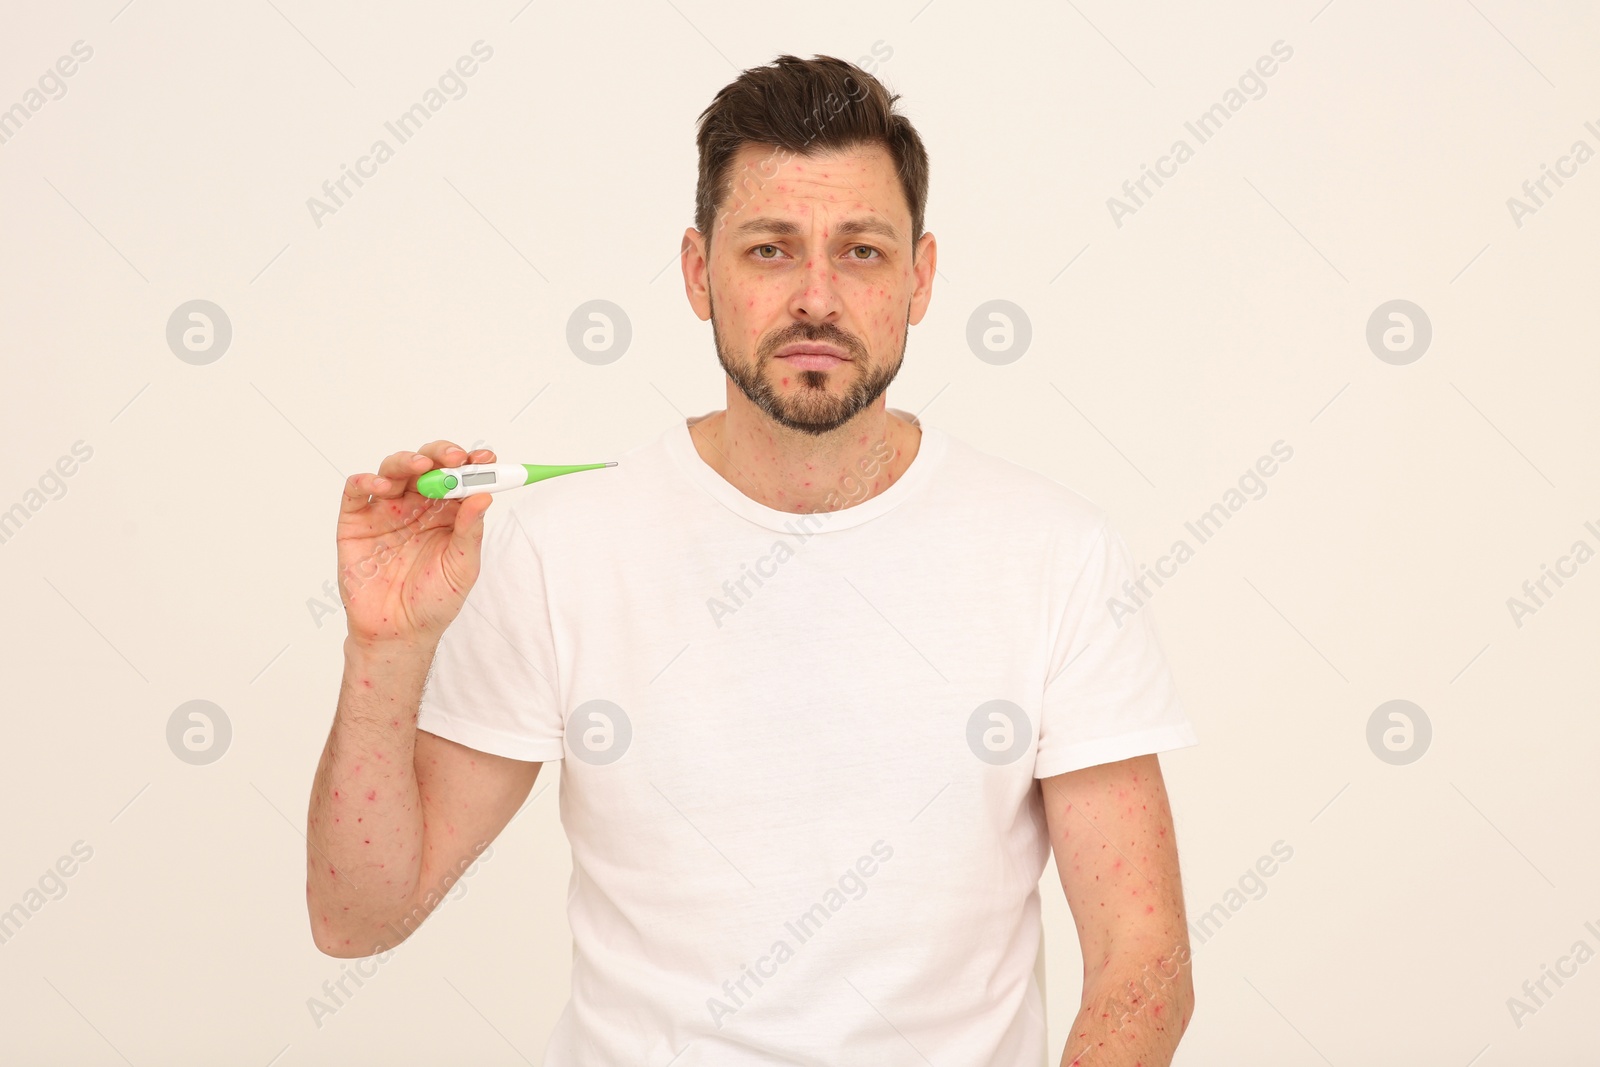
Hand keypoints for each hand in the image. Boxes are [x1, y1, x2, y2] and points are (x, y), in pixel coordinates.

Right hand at [336, 440, 495, 649]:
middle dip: (441, 455)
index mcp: (446, 513)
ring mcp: (385, 511)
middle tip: (454, 458)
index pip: (459, 478)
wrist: (397, 632)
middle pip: (426, 466)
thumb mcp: (461, 567)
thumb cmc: (432, 601)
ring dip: (407, 462)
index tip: (486, 459)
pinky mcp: (356, 522)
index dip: (472, 465)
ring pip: (393, 471)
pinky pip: (356, 492)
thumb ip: (470, 531)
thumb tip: (485, 496)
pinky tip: (381, 485)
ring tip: (421, 467)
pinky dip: (366, 480)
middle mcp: (416, 506)